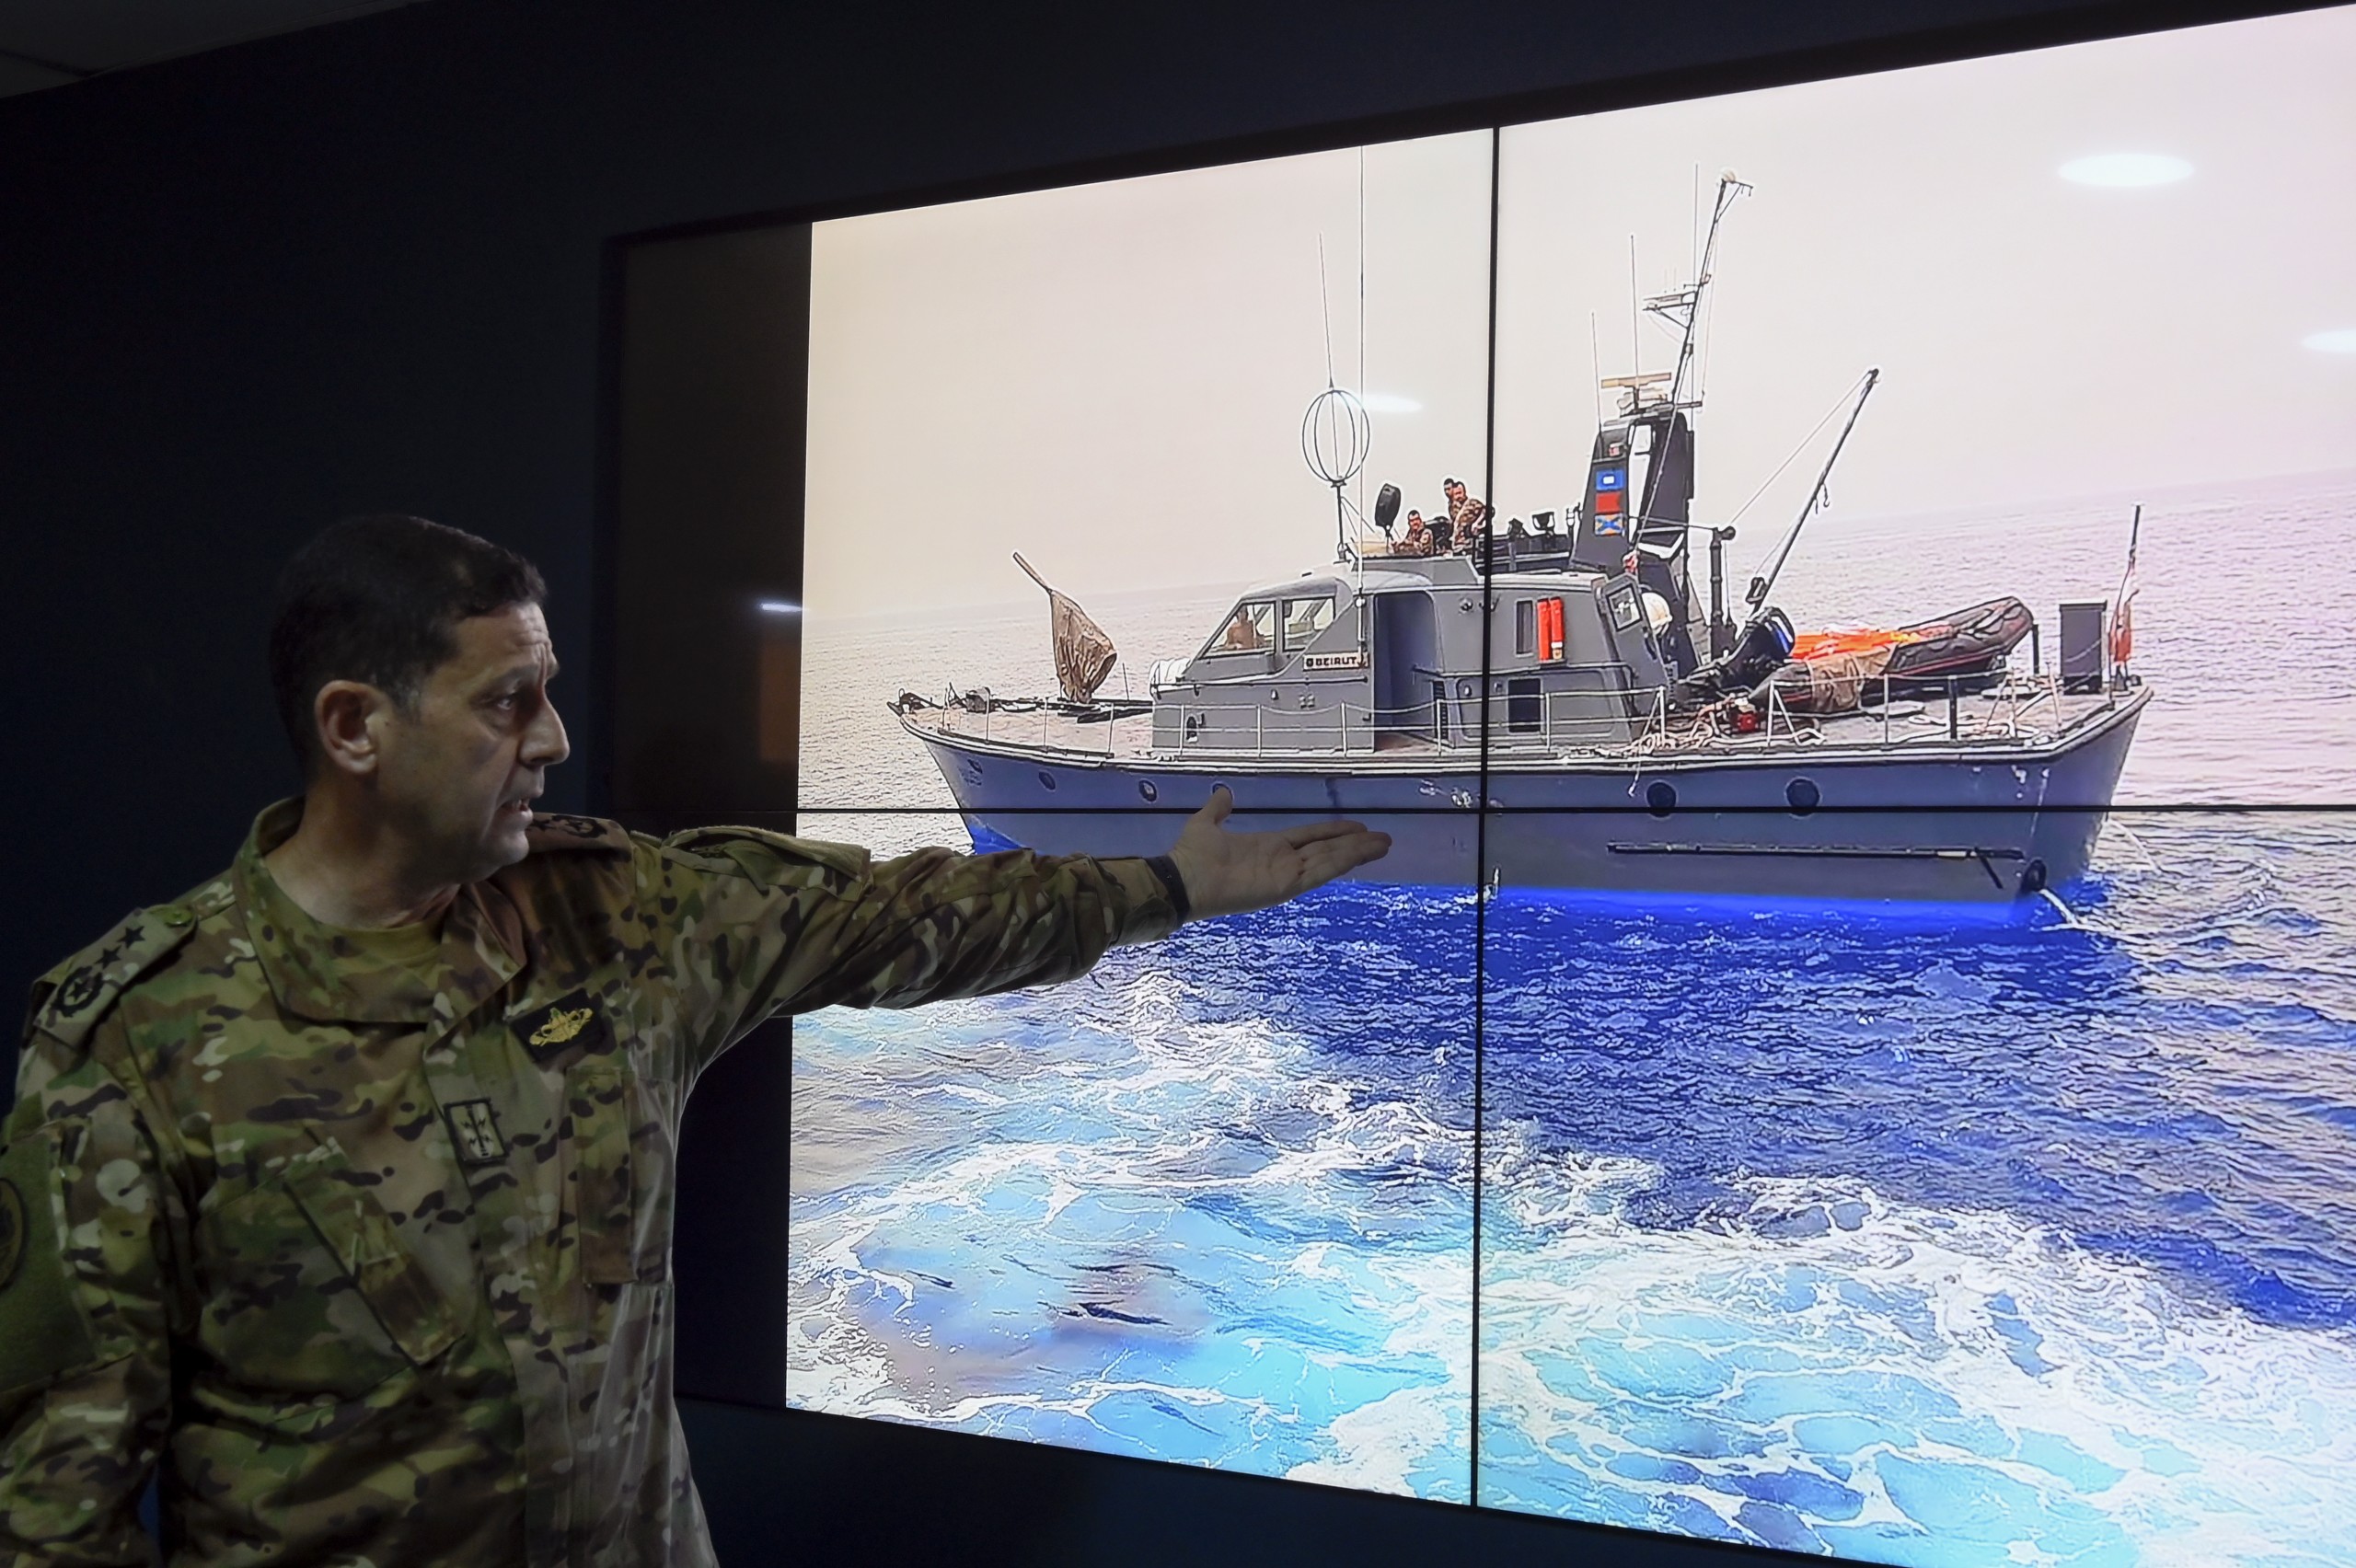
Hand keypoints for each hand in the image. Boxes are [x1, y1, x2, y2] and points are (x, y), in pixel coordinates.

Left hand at [1163, 787, 1390, 919]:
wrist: (1181, 880)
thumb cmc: (1191, 857)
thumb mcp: (1206, 824)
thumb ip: (1218, 811)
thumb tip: (1223, 794)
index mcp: (1269, 849)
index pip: (1310, 838)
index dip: (1334, 832)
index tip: (1358, 827)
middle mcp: (1282, 862)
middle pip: (1327, 850)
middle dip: (1355, 845)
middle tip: (1382, 838)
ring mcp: (1286, 875)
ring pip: (1330, 861)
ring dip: (1356, 853)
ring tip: (1383, 844)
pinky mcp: (1285, 886)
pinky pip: (1319, 872)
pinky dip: (1341, 863)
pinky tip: (1361, 853)